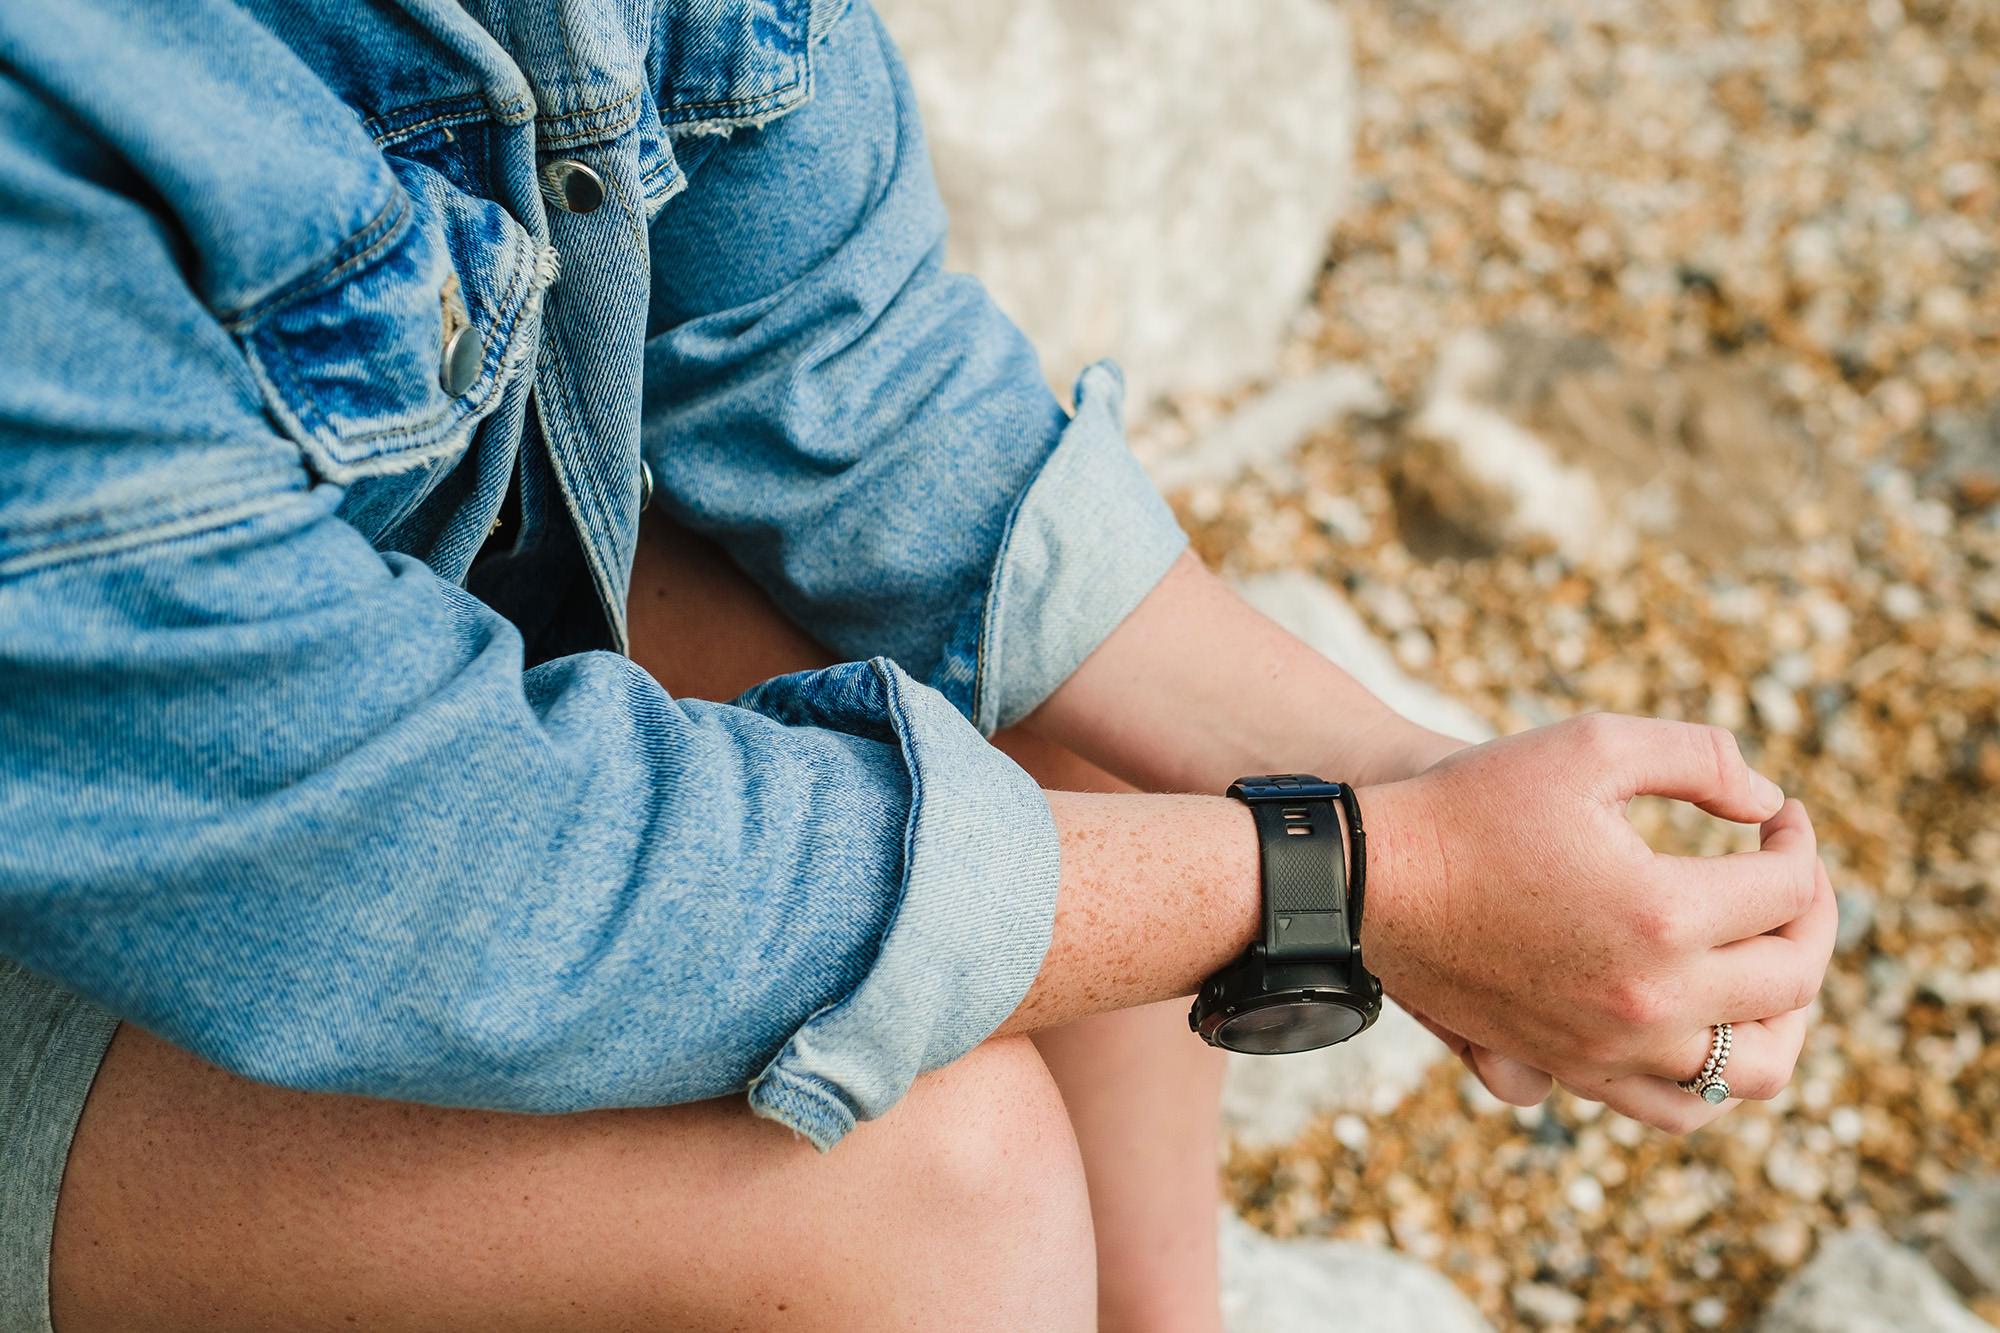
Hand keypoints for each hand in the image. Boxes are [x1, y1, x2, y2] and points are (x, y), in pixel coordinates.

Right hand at [1356, 713, 1835, 1133]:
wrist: (1370, 879)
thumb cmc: (1474, 801)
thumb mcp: (1590, 744)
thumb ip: (1702, 758)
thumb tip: (1770, 804)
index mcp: (1663, 911)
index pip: (1788, 888)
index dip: (1797, 841)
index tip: (1777, 815)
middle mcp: (1650, 997)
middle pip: (1792, 978)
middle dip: (1810, 916)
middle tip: (1788, 873)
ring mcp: (1613, 1046)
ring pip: (1756, 1067)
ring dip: (1786, 1012)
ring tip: (1768, 958)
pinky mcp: (1575, 1068)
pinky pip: (1681, 1106)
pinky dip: (1720, 1072)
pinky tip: (1708, 1019)